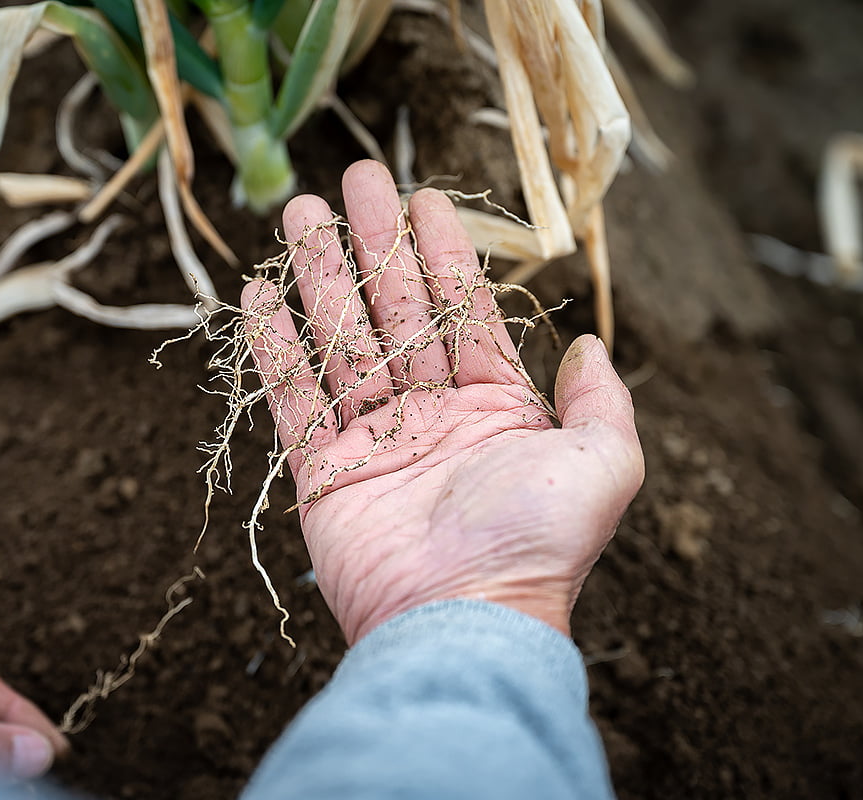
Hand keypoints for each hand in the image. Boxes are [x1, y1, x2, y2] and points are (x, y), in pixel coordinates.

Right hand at [242, 160, 643, 642]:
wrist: (462, 620)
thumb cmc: (537, 543)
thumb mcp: (603, 463)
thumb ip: (602, 398)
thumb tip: (591, 342)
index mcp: (495, 407)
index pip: (462, 310)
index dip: (443, 251)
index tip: (422, 197)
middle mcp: (431, 414)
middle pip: (395, 311)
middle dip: (373, 244)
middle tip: (350, 180)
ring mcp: (372, 440)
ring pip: (340, 341)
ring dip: (319, 278)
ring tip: (299, 215)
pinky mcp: (322, 472)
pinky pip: (292, 399)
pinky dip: (274, 350)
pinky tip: (259, 296)